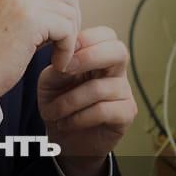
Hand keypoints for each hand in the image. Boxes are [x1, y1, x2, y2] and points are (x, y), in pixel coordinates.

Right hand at [0, 0, 80, 97]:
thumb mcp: (9, 30)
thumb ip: (32, 17)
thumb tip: (63, 18)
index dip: (63, 11)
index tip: (58, 37)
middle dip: (73, 21)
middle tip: (64, 47)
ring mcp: (22, 2)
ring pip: (70, 11)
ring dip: (71, 38)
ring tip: (59, 58)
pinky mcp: (30, 20)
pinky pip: (67, 29)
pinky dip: (67, 49)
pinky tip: (57, 64)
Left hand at [37, 26, 136, 175]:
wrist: (65, 140)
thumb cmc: (59, 105)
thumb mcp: (50, 81)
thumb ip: (57, 65)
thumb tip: (65, 58)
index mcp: (100, 57)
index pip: (106, 35)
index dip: (85, 40)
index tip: (62, 54)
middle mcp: (116, 72)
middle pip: (118, 51)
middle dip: (89, 58)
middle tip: (64, 71)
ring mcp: (124, 92)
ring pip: (101, 88)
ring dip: (70, 101)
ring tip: (53, 113)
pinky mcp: (126, 114)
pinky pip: (104, 110)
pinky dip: (79, 117)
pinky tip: (66, 123)